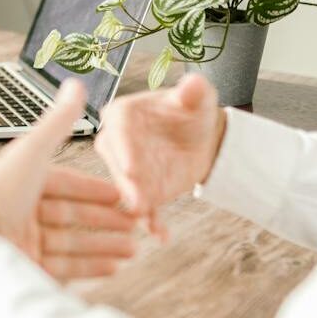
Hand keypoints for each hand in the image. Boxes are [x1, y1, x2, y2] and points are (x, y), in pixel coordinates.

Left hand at [0, 80, 138, 280]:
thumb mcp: (33, 151)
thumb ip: (58, 121)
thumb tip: (76, 84)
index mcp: (19, 182)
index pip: (64, 184)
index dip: (94, 189)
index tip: (121, 195)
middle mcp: (20, 212)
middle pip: (71, 215)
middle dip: (106, 220)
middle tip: (135, 223)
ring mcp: (23, 243)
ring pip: (72, 243)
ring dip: (105, 245)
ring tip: (133, 249)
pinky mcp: (26, 269)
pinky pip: (65, 268)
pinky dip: (91, 267)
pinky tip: (114, 267)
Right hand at [95, 73, 226, 241]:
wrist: (200, 138)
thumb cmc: (191, 111)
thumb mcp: (197, 98)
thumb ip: (194, 91)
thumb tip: (193, 84)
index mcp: (122, 114)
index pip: (118, 129)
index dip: (124, 149)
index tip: (132, 167)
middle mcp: (116, 143)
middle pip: (117, 164)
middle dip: (127, 183)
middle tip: (137, 200)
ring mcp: (126, 170)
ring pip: (127, 189)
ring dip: (136, 205)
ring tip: (148, 219)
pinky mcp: (140, 191)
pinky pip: (144, 207)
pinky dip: (151, 221)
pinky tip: (161, 234)